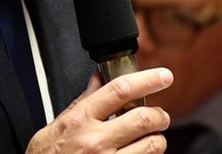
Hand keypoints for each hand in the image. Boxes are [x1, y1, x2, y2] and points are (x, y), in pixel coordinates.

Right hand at [27, 67, 173, 152]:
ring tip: (151, 139)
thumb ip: (83, 101)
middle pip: (144, 118)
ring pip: (152, 145)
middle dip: (159, 115)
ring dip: (157, 140)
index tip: (163, 76)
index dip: (147, 79)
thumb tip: (98, 80)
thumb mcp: (58, 124)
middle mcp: (96, 140)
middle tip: (159, 116)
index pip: (120, 90)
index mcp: (81, 119)